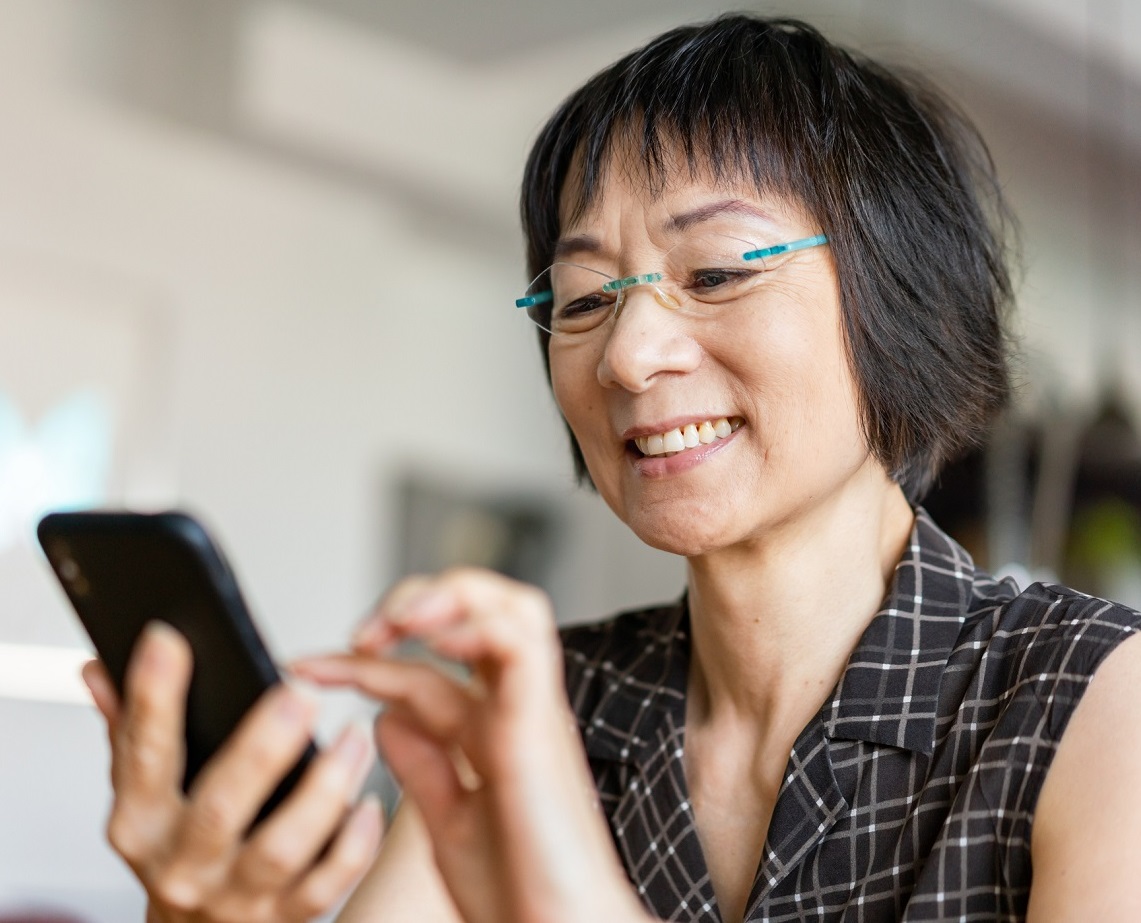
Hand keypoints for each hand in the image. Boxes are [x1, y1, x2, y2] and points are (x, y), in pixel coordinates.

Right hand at [83, 622, 381, 922]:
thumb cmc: (177, 850)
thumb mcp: (144, 794)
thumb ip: (131, 730)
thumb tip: (102, 668)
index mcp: (141, 822)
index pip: (142, 754)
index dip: (152, 696)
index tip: (169, 640)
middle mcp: (183, 864)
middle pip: (220, 806)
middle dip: (262, 748)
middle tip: (300, 694)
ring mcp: (234, 896)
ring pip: (282, 848)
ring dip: (325, 789)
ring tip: (354, 738)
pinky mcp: (283, 919)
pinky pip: (326, 884)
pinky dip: (353, 844)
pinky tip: (369, 803)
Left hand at [292, 569, 650, 922]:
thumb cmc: (519, 891)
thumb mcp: (450, 822)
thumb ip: (424, 766)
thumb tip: (385, 716)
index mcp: (492, 733)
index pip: (423, 670)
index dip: (360, 662)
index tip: (305, 669)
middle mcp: (514, 710)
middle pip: (481, 612)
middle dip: (415, 601)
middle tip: (361, 632)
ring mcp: (531, 711)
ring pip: (509, 608)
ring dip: (447, 597)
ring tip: (395, 619)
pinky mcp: (540, 723)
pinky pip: (520, 642)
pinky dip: (475, 624)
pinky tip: (433, 637)